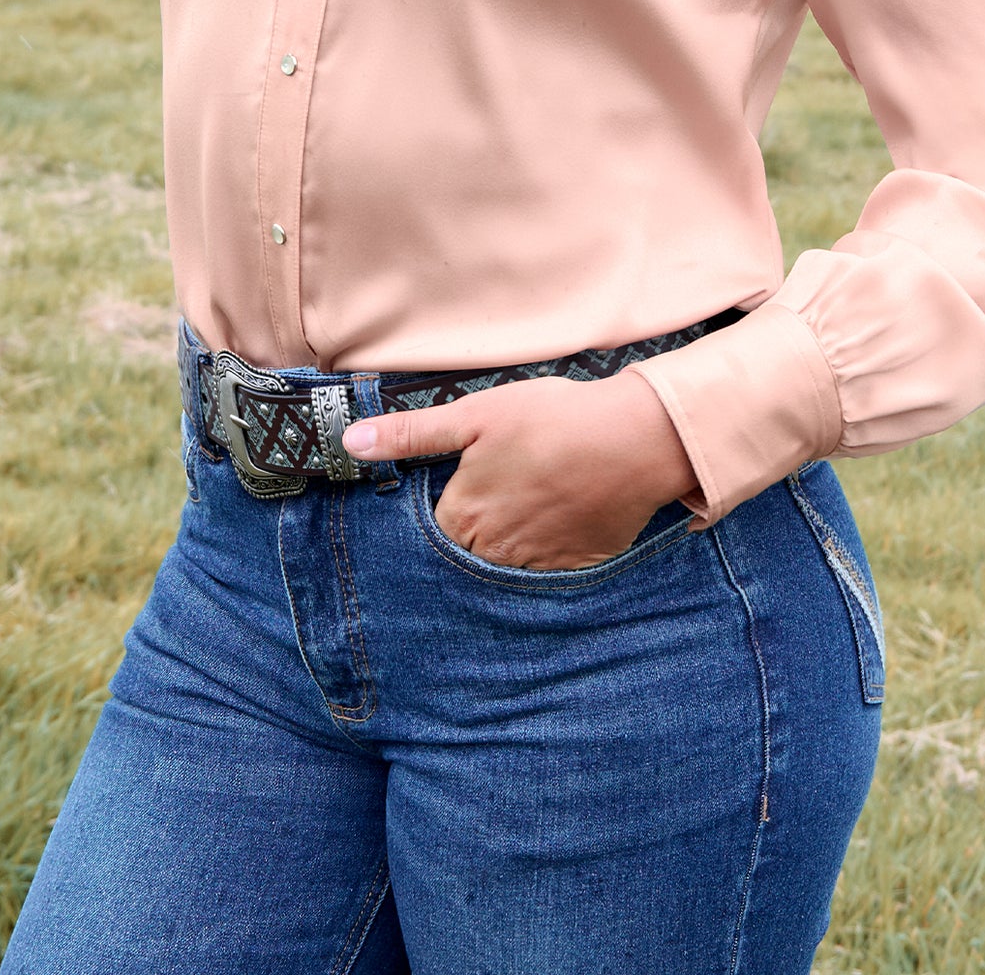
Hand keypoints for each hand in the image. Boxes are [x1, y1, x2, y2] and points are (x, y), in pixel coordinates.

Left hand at [342, 369, 701, 570]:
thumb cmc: (551, 420)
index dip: (444, 504)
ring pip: (505, 564)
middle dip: (475, 526)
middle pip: (467, 551)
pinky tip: (560, 512)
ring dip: (509, 541)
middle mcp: (494, 554)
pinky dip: (548, 546)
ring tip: (531, 499)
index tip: (462, 484)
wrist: (632, 440)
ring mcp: (536, 566)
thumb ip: (411, 434)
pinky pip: (546, 568)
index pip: (432, 529)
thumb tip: (351, 443)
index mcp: (463, 518)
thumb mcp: (474, 416)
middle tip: (502, 487)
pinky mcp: (574, 568)